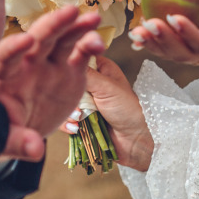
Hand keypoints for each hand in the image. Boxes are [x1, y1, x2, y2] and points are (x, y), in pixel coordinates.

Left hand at [0, 5, 106, 160]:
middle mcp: (25, 65)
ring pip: (62, 40)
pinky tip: (99, 42)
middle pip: (37, 39)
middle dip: (52, 25)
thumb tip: (35, 149)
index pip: (3, 57)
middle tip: (70, 12)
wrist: (24, 132)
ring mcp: (48, 65)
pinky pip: (80, 53)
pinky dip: (89, 45)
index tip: (25, 40)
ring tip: (93, 18)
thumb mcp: (5, 142)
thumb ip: (18, 143)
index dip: (12, 47)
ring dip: (76, 27)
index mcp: (1, 77)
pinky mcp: (69, 70)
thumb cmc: (5, 133)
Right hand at [61, 55, 153, 170]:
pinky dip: (68, 124)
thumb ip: (86, 74)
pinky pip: (65, 119)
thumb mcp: (106, 87)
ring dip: (69, 112)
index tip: (67, 77)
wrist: (134, 139)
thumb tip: (67, 61)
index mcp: (101, 69)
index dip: (70, 67)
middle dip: (69, 97)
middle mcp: (92, 83)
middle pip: (67, 83)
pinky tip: (76, 128)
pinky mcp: (81, 119)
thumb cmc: (127, 109)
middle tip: (79, 106)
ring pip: (64, 102)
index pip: (78, 60)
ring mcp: (86, 102)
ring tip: (79, 119)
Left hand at [127, 0, 198, 65]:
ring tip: (137, 32)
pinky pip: (165, 48)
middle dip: (165, 41)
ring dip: (153, 44)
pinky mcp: (183, 48)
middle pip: (183, 53)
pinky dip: (150, 43)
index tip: (174, 16)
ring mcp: (194, 53)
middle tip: (149, 24)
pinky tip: (135, 37)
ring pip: (171, 54)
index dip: (189, 34)